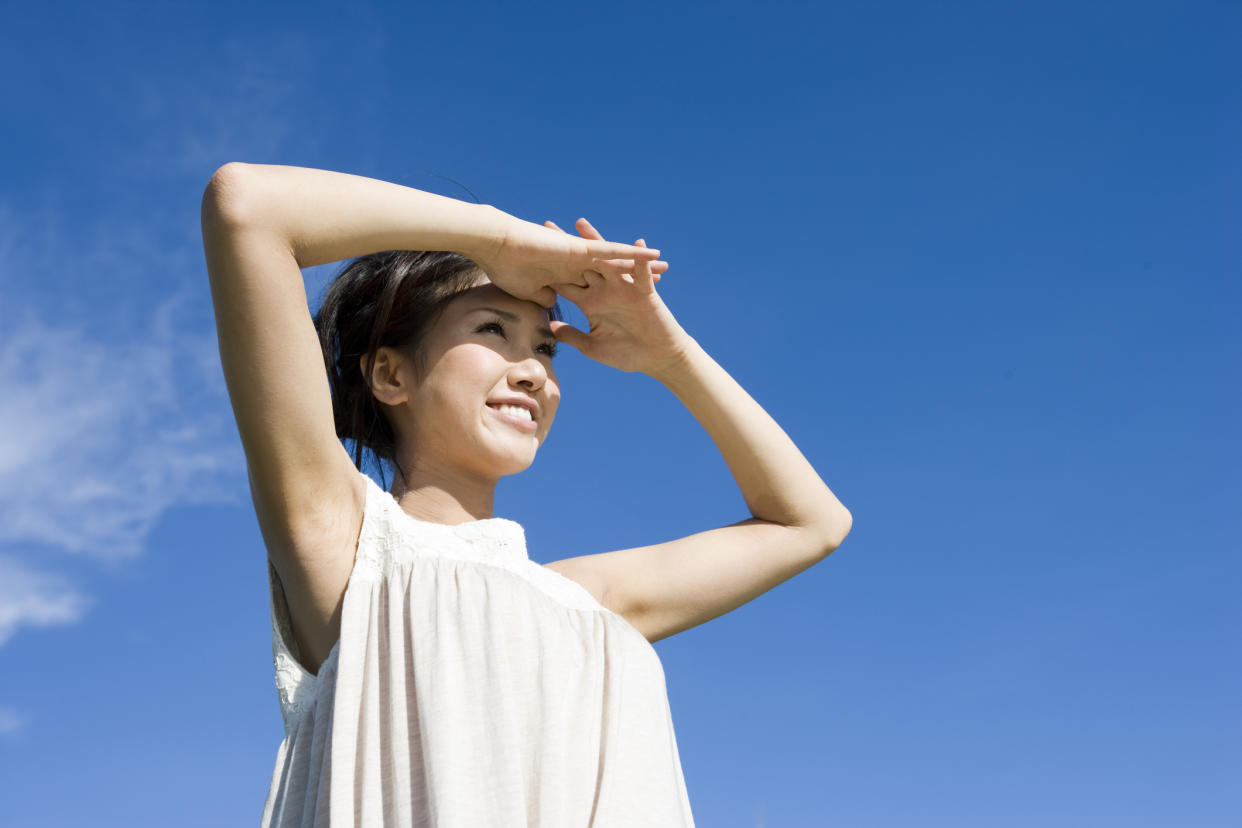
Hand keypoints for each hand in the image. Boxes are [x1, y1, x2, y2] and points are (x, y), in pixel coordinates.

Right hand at [470, 209, 665, 307]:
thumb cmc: (504, 269)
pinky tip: (651, 253)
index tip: (626, 315)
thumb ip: (545, 303)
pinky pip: (613, 251)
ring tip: (665, 267)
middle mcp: (578, 268)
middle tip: (655, 293)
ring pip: (618, 263)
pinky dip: (631, 252)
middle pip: (613, 277)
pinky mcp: (582, 249)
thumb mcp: (529, 294)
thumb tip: (553, 316)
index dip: (609, 303)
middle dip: (632, 284)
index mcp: (566, 281)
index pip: (593, 294)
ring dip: (640, 265)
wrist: (496, 243)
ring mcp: (582, 257)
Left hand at [543, 218, 691, 375]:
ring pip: (607, 260)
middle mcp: (605, 290)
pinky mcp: (645, 293)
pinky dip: (639, 260)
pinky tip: (634, 243)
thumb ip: (572, 336)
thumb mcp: (593, 346)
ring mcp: (624, 289)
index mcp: (590, 302)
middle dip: (566, 245)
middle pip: (582, 262)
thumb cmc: (626, 354)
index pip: (565, 281)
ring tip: (581, 224)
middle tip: (546, 226)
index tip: (527, 255)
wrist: (656, 357)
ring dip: (596, 242)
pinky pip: (641, 274)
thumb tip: (548, 327)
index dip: (547, 268)